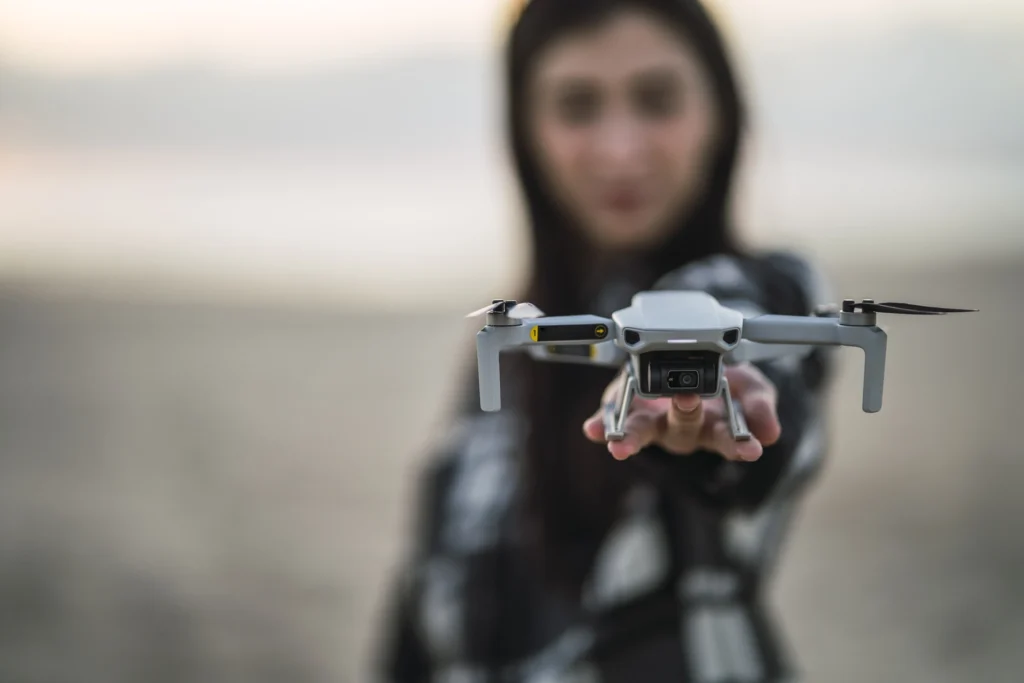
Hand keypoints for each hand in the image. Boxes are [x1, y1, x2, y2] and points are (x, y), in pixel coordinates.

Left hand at [582, 362, 781, 461]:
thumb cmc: (727, 382)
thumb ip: (760, 407)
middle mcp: (682, 427)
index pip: (727, 440)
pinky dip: (601, 424)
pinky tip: (592, 429)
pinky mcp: (626, 407)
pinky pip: (611, 419)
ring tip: (621, 444)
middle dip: (685, 417)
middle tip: (688, 401)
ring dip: (632, 437)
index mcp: (714, 426)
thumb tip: (770, 433)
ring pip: (643, 431)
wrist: (698, 359)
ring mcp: (652, 419)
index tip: (749, 448)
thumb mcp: (752, 388)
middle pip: (682, 431)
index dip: (737, 444)